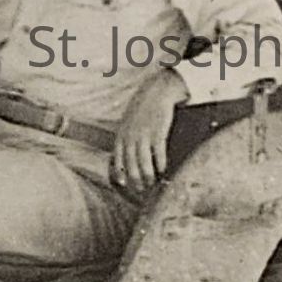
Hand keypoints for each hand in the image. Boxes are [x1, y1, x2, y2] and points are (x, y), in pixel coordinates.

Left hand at [111, 68, 186, 195]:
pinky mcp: (158, 134)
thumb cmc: (143, 108)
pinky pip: (158, 155)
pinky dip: (161, 165)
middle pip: (131, 166)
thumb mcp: (128, 122)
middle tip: (142, 189)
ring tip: (153, 183)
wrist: (156, 92)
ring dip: (148, 177)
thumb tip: (125, 153)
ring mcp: (143, 137)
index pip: (117, 160)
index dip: (121, 174)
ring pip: (144, 164)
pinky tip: (163, 171)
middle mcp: (130, 138)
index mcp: (121, 136)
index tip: (125, 184)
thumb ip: (126, 137)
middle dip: (136, 180)